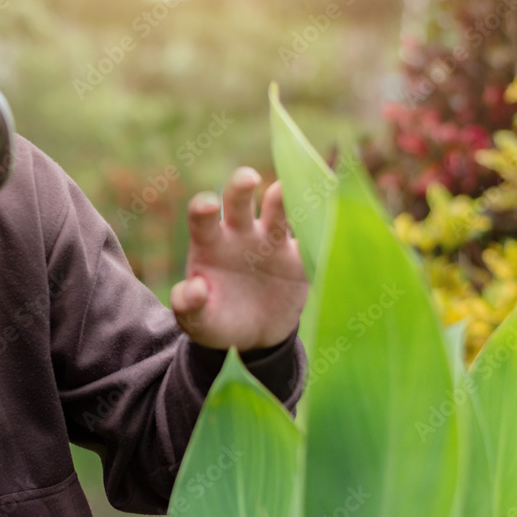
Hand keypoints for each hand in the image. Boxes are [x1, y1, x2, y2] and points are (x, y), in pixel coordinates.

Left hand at [170, 167, 306, 351]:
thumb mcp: (196, 322)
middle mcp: (240, 234)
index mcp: (210, 245)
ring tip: (286, 189)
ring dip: (283, 197)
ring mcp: (271, 242)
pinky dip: (320, 228)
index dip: (203, 208)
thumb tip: (195, 287)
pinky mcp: (299, 257)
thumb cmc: (217, 321)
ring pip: (278, 210)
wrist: (254, 337)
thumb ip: (187, 306)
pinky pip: (311, 239)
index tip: (207, 205)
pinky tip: (328, 217)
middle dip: (241, 187)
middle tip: (248, 179)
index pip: (202, 219)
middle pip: (239, 202)